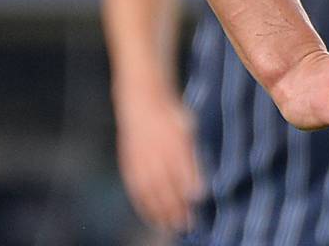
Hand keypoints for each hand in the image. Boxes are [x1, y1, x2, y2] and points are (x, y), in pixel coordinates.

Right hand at [116, 89, 203, 230]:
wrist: (143, 102)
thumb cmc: (172, 117)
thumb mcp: (189, 129)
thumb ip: (193, 157)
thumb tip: (198, 188)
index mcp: (175, 140)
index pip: (183, 168)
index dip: (190, 186)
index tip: (199, 202)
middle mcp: (156, 152)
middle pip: (167, 185)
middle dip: (177, 207)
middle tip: (188, 225)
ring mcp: (141, 159)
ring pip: (151, 191)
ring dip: (161, 211)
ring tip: (172, 227)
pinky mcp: (130, 165)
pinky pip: (136, 189)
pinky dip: (144, 205)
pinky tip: (152, 217)